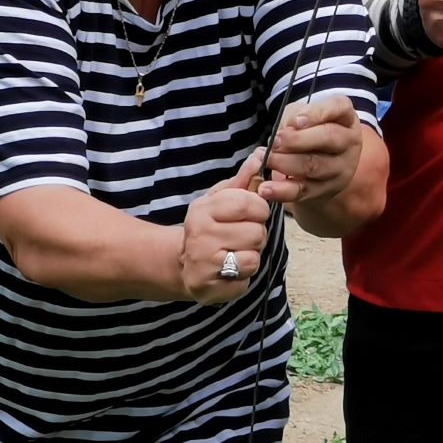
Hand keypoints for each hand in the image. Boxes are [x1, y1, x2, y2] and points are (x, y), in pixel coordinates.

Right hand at [181, 155, 269, 304]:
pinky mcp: (208, 288)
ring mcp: (203, 263)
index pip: (250, 203)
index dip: (260, 210)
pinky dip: (242, 277)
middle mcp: (200, 235)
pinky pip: (245, 280)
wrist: (181, 263)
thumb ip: (243, 179)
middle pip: (257, 233)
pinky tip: (229, 271)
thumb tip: (260, 154)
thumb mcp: (221, 199)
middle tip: (241, 237)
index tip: (254, 214)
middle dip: (256, 235)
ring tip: (235, 253)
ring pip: (253, 258)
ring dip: (250, 257)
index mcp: (203, 209)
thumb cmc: (209, 226)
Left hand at [260, 96, 361, 206]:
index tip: (296, 121)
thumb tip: (286, 132)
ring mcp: (340, 168)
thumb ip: (293, 118)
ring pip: (315, 166)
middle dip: (299, 140)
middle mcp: (349, 142)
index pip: (338, 107)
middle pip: (329, 137)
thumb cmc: (309, 132)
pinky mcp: (325, 190)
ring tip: (266, 159)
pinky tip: (266, 189)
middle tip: (275, 141)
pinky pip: (303, 191)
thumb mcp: (302, 116)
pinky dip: (282, 191)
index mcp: (346, 117)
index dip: (317, 113)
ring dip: (286, 163)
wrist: (317, 165)